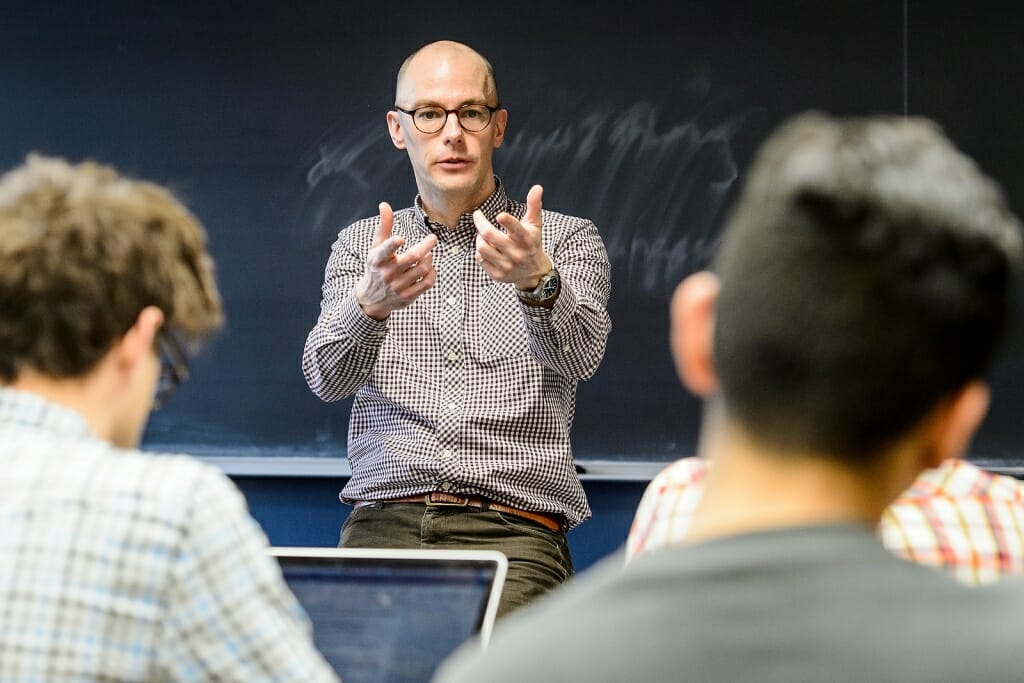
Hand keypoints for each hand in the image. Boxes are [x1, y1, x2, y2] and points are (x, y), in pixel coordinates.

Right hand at [355, 202, 437, 319]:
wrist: (371, 298)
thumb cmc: (376, 267)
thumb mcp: (376, 247)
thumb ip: (384, 226)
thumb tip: (384, 205)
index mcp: (377, 260)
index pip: (384, 251)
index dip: (392, 245)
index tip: (400, 239)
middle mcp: (387, 274)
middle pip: (412, 258)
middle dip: (426, 246)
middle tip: (432, 238)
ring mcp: (398, 287)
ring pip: (422, 269)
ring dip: (429, 259)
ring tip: (428, 254)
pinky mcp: (407, 297)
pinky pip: (426, 284)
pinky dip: (432, 273)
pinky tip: (430, 268)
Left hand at [473, 184, 552, 288]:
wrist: (533, 272)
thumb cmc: (531, 242)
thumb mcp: (535, 225)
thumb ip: (534, 205)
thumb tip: (537, 187)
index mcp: (527, 240)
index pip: (516, 229)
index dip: (508, 222)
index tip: (499, 215)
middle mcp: (517, 254)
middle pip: (490, 235)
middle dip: (480, 223)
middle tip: (477, 215)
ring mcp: (507, 266)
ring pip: (482, 248)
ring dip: (479, 238)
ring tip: (483, 234)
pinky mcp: (498, 275)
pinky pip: (480, 260)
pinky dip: (480, 252)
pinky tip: (486, 249)